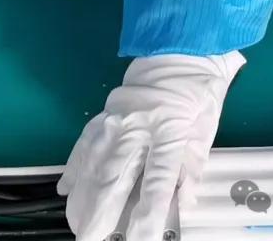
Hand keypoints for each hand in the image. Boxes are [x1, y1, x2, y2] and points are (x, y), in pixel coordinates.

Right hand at [58, 51, 244, 240]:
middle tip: (90, 238)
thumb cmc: (198, 94)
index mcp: (171, 130)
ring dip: (83, 197)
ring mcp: (115, 119)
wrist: (179, 51)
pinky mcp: (103, 113)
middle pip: (115, 176)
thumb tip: (184, 203)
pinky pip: (84, 144)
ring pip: (93, 164)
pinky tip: (66, 190)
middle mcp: (138, 126)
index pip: (158, 180)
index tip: (139, 238)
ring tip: (76, 222)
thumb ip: (191, 168)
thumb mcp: (206, 131)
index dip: (148, 214)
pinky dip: (73, 168)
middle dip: (101, 213)